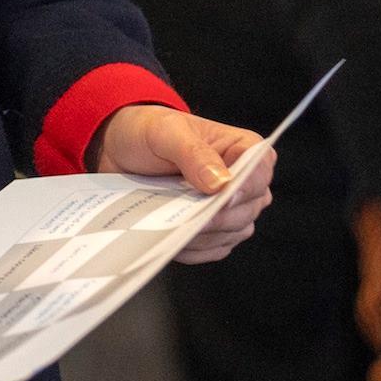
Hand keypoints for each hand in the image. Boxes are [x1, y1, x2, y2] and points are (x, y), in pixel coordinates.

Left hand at [92, 105, 271, 262]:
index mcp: (242, 147)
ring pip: (234, 233)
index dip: (245, 188)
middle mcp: (243, 181)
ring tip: (172, 223)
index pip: (260, 171)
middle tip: (186, 216)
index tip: (221, 198)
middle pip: (249, 208)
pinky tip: (172, 238)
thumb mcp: (165, 131)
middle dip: (219, 216)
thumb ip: (193, 152)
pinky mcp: (214, 230)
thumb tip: (220, 183)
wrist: (121, 151)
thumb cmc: (147, 131)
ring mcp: (231, 208)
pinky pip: (214, 249)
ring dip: (204, 234)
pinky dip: (194, 248)